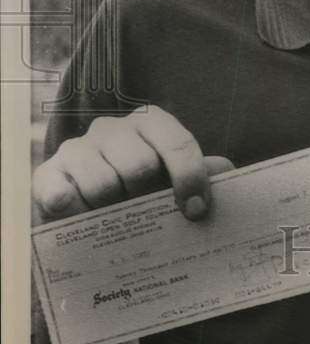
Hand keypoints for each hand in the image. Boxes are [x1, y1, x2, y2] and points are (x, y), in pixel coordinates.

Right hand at [33, 106, 233, 220]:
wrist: (83, 199)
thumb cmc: (141, 188)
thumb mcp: (173, 177)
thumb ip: (203, 173)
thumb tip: (227, 172)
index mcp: (150, 123)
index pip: (178, 143)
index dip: (190, 178)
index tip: (195, 211)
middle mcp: (112, 129)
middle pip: (140, 166)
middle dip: (146, 198)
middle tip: (144, 216)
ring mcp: (77, 149)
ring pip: (102, 185)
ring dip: (112, 213)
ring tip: (115, 221)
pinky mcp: (47, 174)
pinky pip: (61, 197)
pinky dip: (76, 215)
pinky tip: (84, 221)